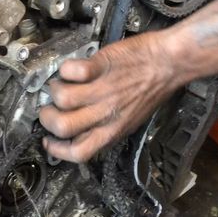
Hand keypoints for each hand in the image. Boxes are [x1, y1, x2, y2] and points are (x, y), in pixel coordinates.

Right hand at [39, 31, 178, 162]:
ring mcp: (103, 90)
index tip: (49, 141)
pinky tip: (73, 68)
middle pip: (63, 126)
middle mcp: (105, 114)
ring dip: (55, 89)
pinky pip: (73, 70)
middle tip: (50, 108)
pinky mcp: (102, 66)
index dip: (57, 150)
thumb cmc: (152, 90)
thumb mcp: (130, 120)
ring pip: (63, 98)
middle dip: (48, 118)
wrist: (169, 63)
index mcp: (112, 131)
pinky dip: (67, 68)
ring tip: (61, 83)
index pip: (79, 152)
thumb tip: (81, 131)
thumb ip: (106, 128)